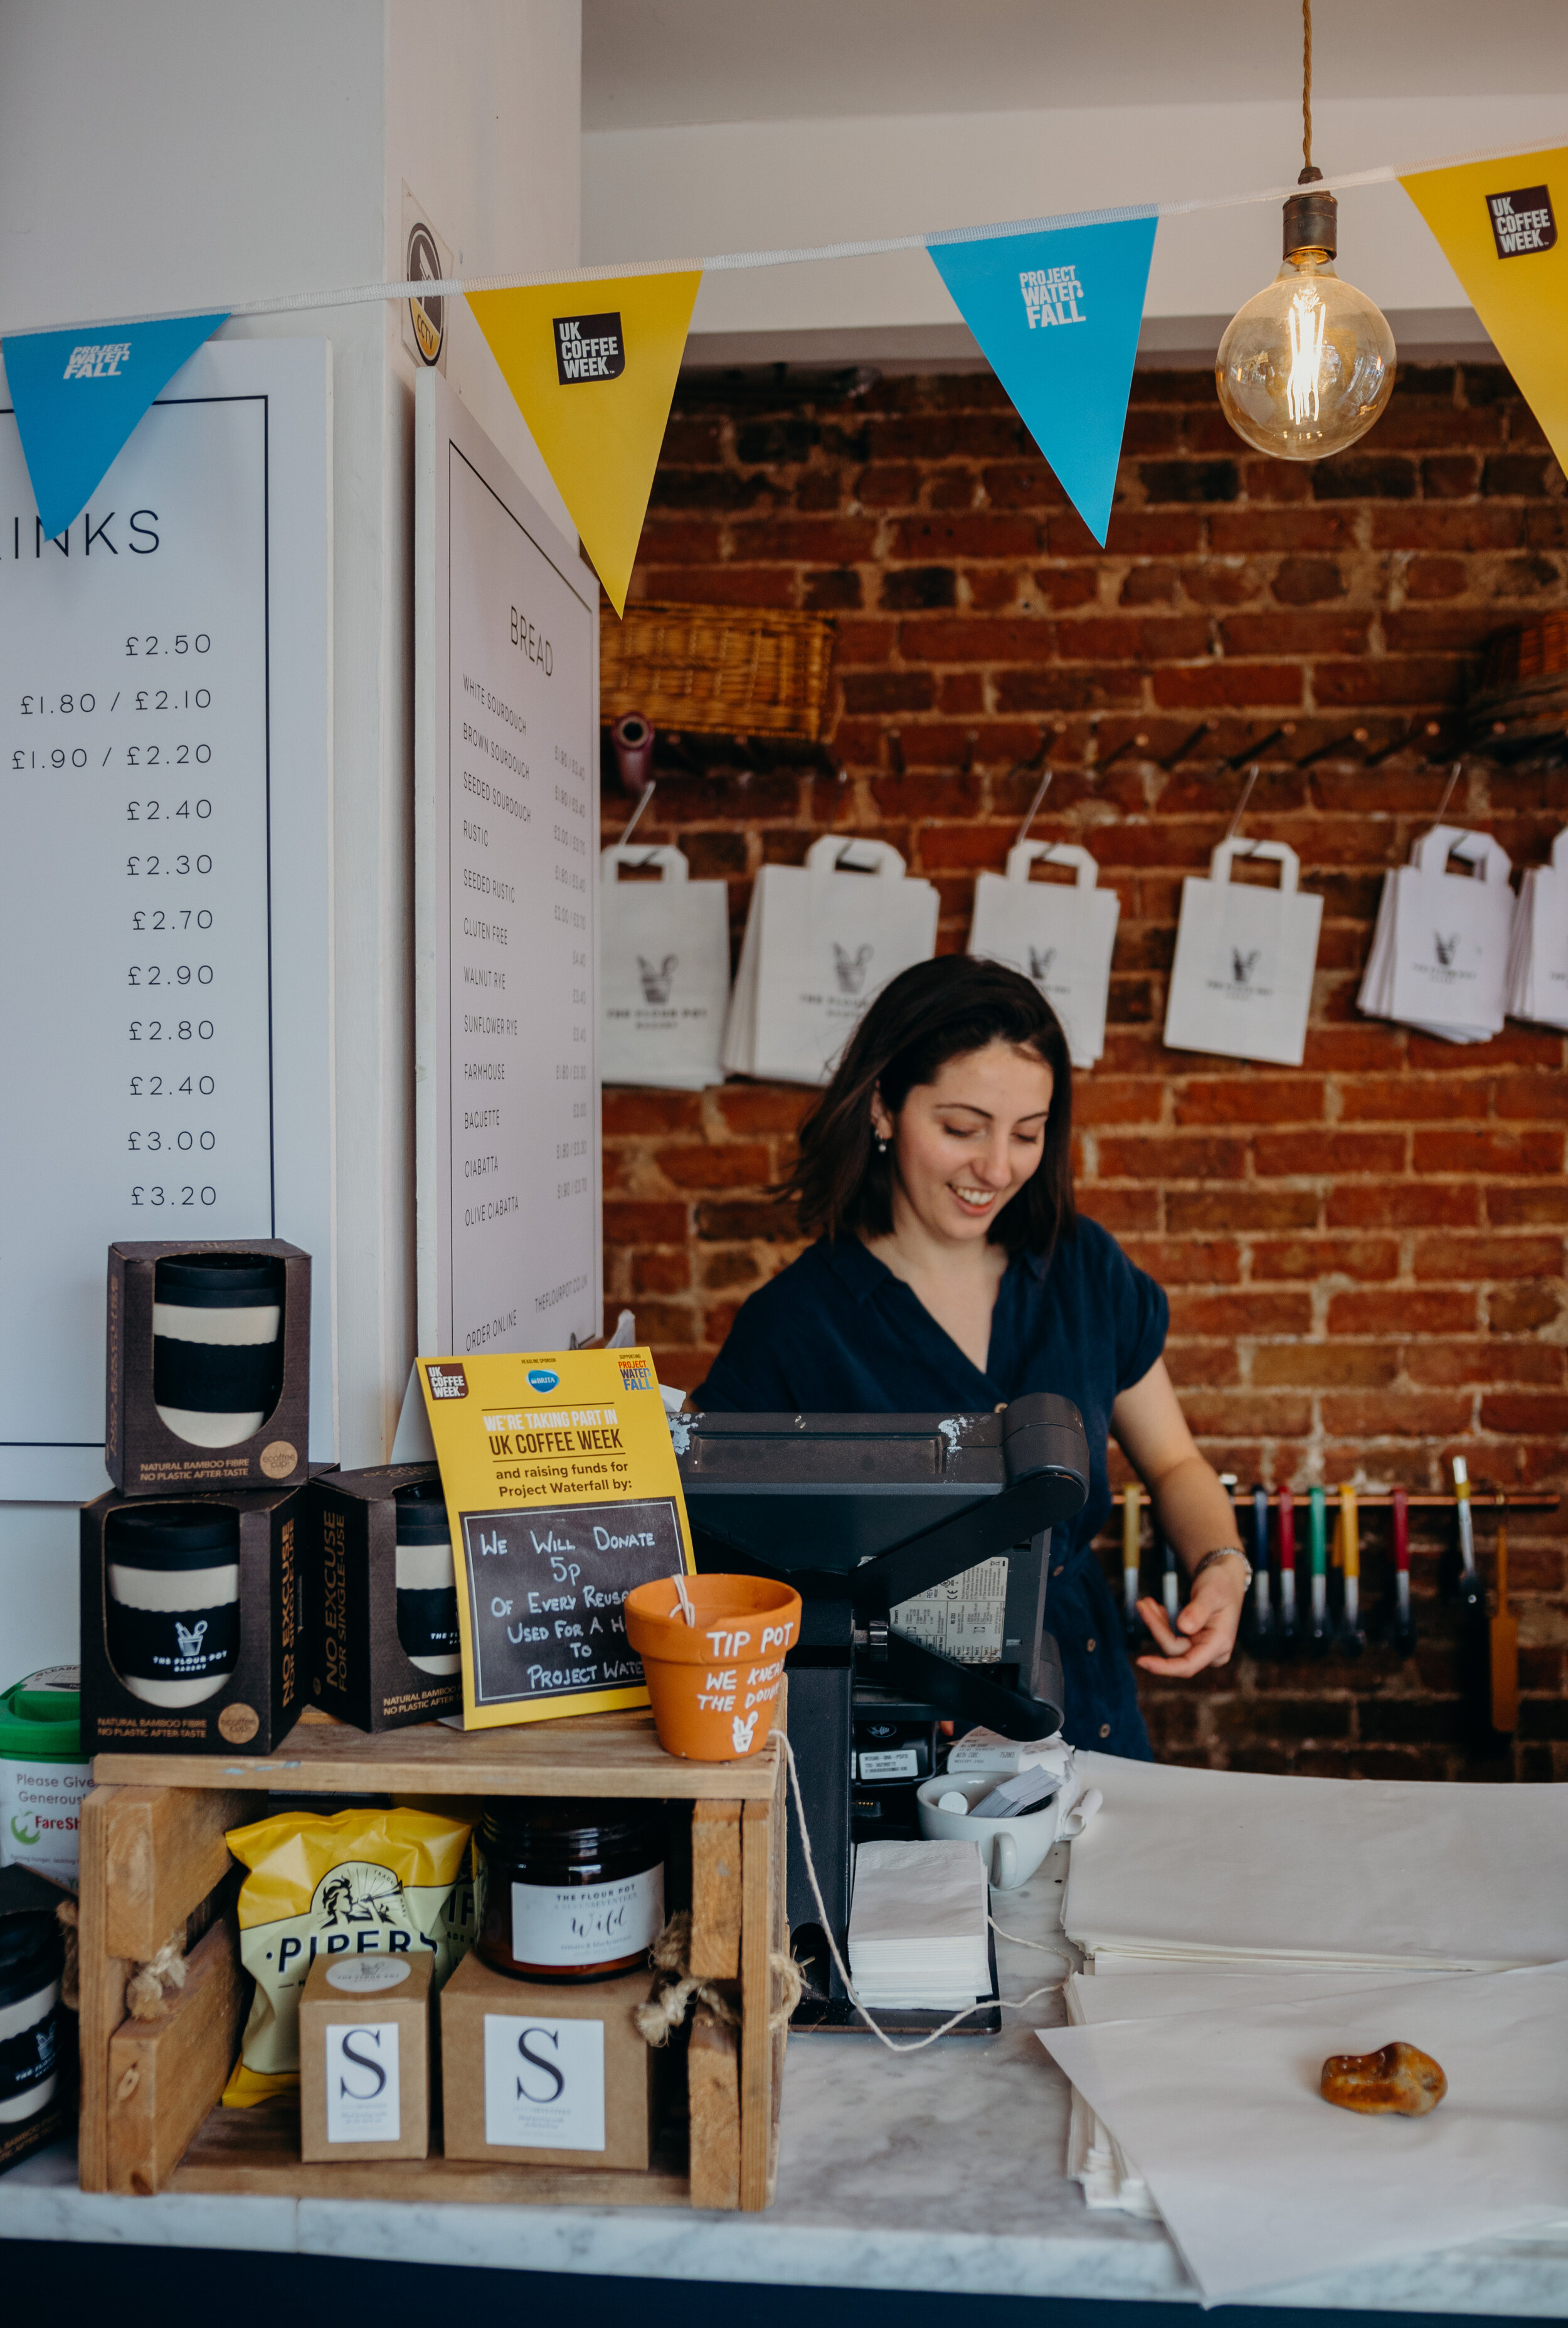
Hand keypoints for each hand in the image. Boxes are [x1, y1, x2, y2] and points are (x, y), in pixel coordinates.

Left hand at [1134, 1558, 1245, 1677]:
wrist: (1225, 1580)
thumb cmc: (1221, 1585)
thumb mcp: (1211, 1593)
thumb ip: (1198, 1610)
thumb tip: (1183, 1628)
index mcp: (1219, 1644)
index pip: (1189, 1665)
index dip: (1164, 1667)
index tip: (1141, 1661)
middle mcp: (1211, 1652)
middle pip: (1174, 1649)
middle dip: (1156, 1627)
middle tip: (1142, 1604)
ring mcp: (1201, 1648)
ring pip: (1170, 1643)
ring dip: (1156, 1624)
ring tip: (1146, 1603)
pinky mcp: (1193, 1642)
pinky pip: (1171, 1638)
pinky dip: (1160, 1623)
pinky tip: (1156, 1608)